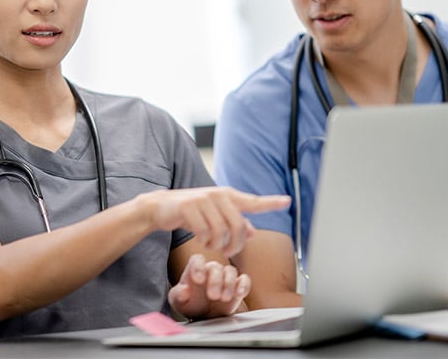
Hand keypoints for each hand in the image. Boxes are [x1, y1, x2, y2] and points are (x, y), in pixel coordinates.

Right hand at [141, 187, 289, 257]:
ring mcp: (203, 199)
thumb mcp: (214, 215)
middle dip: (235, 245)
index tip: (287, 200)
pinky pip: (204, 232)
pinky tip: (201, 240)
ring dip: (217, 245)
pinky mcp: (189, 207)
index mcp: (227, 196)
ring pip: (221, 231)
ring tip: (211, 245)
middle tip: (229, 252)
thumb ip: (233, 222)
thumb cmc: (191, 212)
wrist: (160, 207)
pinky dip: (204, 242)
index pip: (253, 201)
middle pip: (238, 226)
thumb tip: (253, 231)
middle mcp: (217, 194)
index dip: (271, 202)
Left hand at [168, 253, 248, 318]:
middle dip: (215, 281)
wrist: (203, 315)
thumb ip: (178, 295)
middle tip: (213, 296)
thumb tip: (184, 290)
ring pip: (230, 271)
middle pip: (215, 267)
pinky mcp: (237, 286)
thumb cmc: (190, 305)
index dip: (198, 267)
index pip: (197, 259)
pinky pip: (244, 280)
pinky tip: (239, 294)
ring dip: (229, 284)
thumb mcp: (178, 302)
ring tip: (224, 298)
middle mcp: (210, 270)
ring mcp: (225, 277)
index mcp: (195, 269)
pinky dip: (244, 285)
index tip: (198, 280)